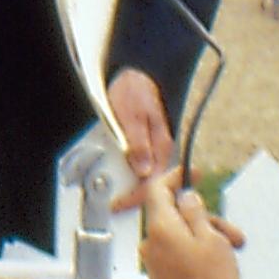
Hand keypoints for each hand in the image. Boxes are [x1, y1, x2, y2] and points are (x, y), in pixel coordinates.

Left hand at [105, 68, 175, 205]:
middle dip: (134, 196)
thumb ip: (138, 144)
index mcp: (161, 146)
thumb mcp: (132, 116)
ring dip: (132, 187)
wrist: (135, 75)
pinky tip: (123, 179)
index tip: (120, 203)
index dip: (136, 196)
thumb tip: (143, 170)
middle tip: (116, 203)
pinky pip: (142, 167)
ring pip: (146, 178)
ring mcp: (154, 149)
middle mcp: (160, 150)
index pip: (154, 182)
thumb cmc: (134, 91)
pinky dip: (131, 176)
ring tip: (117, 195)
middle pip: (151, 184)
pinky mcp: (146, 147)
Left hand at [135, 169, 245, 278]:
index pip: (157, 189)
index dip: (175, 177)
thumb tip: (185, 198)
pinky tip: (221, 261)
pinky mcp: (163, 277)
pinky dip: (199, 251)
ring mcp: (155, 261)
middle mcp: (151, 243)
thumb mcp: (211, 238)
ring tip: (234, 250)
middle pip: (175, 214)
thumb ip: (196, 212)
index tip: (192, 173)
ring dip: (208, 236)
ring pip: (181, 234)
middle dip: (205, 217)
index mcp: (160, 228)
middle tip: (230, 231)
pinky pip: (179, 252)